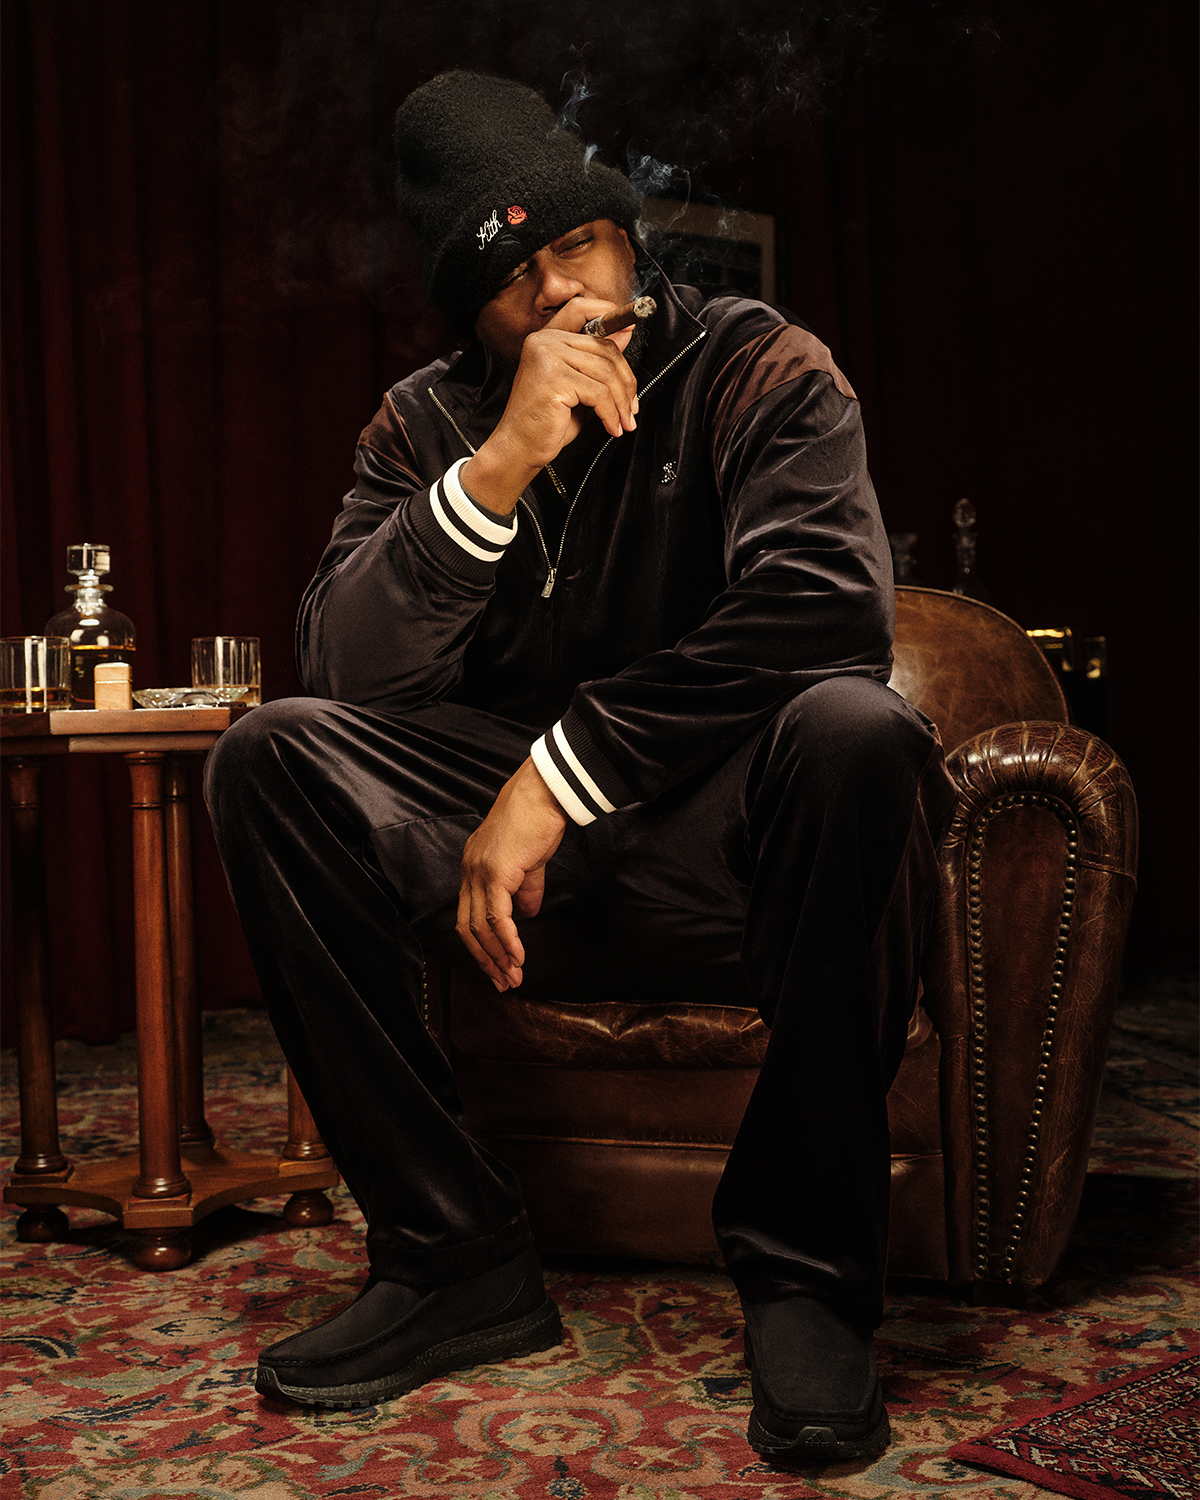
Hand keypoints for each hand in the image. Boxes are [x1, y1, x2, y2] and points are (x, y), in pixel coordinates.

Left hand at [456, 758, 567, 989]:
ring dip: (497, 956)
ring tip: (514, 976)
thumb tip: (525, 917)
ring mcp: (479, 871)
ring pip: (480, 926)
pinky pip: (498, 917)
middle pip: (466, 927)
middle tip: (502, 982)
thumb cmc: (537, 820)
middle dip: (485, 959)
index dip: (481, 945)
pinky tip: (518, 956)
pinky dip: (508, 941)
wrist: (544, 793)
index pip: (467, 916)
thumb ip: (525, 891)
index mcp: (472, 868)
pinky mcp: (496, 872)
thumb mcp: (529, 863)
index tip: (497, 967)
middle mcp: (469, 871)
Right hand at [462, 299, 639, 513]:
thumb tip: (624, 335)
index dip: (608, 311)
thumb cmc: (547, 421)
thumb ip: (597, 361)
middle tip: (632, 407)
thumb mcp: (579, 387)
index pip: (580, 308)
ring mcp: (548, 357)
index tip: (630, 326)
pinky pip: (599, 393)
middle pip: (604, 347)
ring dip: (621, 402)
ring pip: (606, 372)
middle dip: (626, 380)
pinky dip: (611, 414)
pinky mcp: (554, 378)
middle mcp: (544, 342)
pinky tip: (611, 427)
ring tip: (624, 422)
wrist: (520, 448)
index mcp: (546, 339)